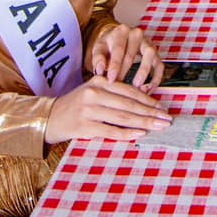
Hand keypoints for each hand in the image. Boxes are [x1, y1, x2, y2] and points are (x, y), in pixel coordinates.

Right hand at [43, 75, 171, 143]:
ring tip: (159, 127)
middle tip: (167, 119)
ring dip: (144, 123)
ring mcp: (89, 110)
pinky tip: (139, 134)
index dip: (149, 100)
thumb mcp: (94, 91)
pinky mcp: (84, 126)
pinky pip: (110, 131)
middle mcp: (95, 93)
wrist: (49, 117)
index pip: (130, 91)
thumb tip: (144, 103)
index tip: (163, 108)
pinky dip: (126, 133)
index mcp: (100, 82)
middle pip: (129, 104)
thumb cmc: (76, 105)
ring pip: (123, 117)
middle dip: (151, 113)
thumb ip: (114, 93)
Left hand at [86, 23, 160, 90]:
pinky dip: (156, 78)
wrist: (119, 39)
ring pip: (150, 55)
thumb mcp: (99, 48)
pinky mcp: (156, 53)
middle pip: (132, 54)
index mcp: (121, 31)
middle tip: (118, 87)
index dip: (115, 66)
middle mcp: (136, 34)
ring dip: (143, 73)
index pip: (119, 49)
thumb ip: (98, 58)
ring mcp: (148, 43)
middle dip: (124, 73)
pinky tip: (147, 90)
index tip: (111, 80)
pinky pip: (159, 65)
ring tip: (136, 87)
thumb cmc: (108, 46)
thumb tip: (100, 70)